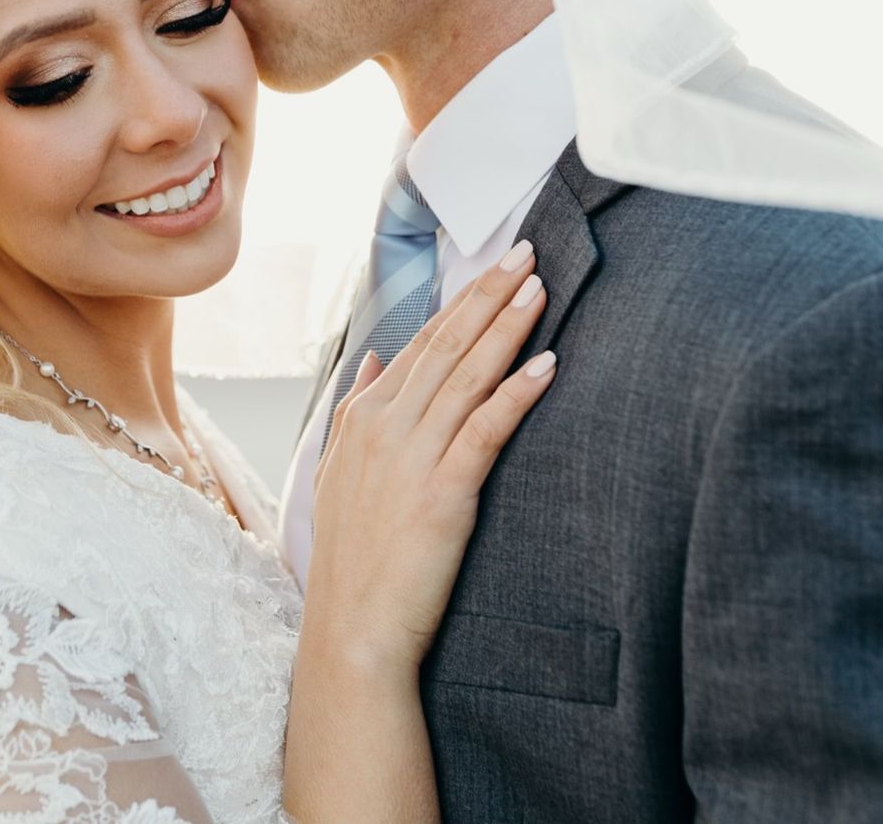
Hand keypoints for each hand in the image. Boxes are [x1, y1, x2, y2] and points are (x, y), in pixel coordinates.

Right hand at [301, 240, 556, 680]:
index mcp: (362, 418)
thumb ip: (354, 409)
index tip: (494, 268)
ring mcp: (412, 456)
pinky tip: (546, 363)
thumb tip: (377, 358)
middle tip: (527, 252)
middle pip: (447, 345)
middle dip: (489, 294)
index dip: (462, 302)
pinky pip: (486, 428)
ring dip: (507, 327)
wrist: (353, 631)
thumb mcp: (335, 474)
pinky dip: (517, 392)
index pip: (421, 343)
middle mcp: (385, 426)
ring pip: (468, 375)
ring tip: (539, 288)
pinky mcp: (444, 491)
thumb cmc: (354, 561)